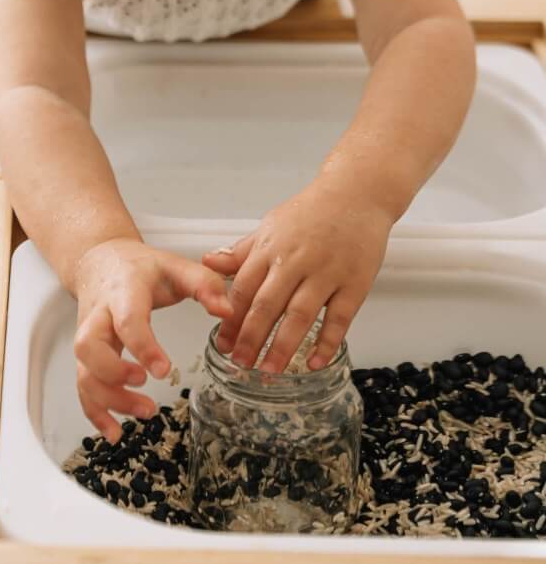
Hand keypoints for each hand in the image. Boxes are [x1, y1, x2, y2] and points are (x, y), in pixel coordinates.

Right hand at [71, 238, 232, 441]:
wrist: (100, 262)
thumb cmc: (140, 268)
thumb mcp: (175, 265)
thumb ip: (204, 284)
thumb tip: (227, 311)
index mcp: (123, 291)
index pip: (126, 320)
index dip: (142, 346)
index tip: (163, 369)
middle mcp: (98, 315)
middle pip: (89, 346)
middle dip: (113, 373)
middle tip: (144, 386)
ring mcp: (88, 336)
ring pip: (84, 371)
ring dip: (108, 399)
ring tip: (146, 412)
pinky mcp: (86, 355)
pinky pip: (82, 385)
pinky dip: (94, 412)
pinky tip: (115, 431)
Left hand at [202, 182, 393, 373]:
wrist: (356, 194)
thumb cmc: (310, 212)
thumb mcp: (270, 226)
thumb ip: (241, 251)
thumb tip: (208, 263)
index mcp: (270, 248)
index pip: (243, 289)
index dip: (230, 318)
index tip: (222, 342)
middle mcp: (295, 261)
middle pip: (267, 305)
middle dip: (250, 337)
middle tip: (240, 363)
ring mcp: (326, 273)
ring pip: (300, 315)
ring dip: (283, 345)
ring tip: (270, 369)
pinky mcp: (355, 282)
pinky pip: (339, 318)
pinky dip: (327, 341)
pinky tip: (314, 362)